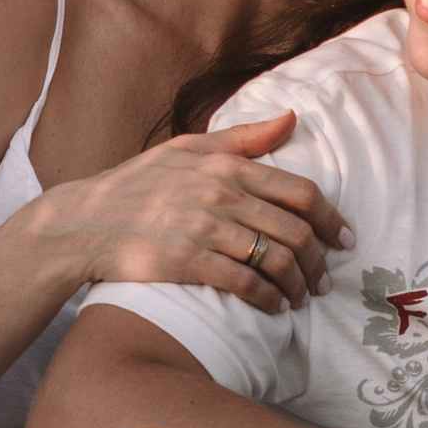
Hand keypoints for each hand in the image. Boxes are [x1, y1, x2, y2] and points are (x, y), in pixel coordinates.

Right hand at [32, 113, 352, 317]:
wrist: (82, 223)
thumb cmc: (136, 185)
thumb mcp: (185, 150)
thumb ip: (241, 138)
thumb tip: (291, 119)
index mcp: (225, 166)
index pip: (300, 192)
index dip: (331, 219)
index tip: (345, 240)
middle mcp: (219, 194)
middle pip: (296, 231)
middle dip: (319, 261)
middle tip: (324, 280)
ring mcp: (202, 228)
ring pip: (276, 260)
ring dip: (297, 285)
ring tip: (300, 298)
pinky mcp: (186, 261)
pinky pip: (245, 283)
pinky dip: (268, 299)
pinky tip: (273, 308)